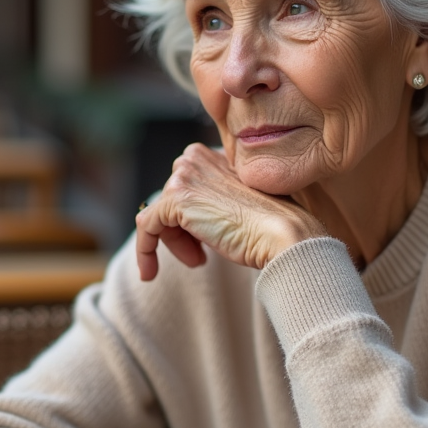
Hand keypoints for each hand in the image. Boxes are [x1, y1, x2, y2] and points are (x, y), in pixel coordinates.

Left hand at [135, 143, 326, 280]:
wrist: (283, 235)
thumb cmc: (271, 226)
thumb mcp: (239, 204)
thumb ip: (214, 200)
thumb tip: (190, 218)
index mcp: (213, 153)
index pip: (186, 188)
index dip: (191, 220)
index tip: (206, 244)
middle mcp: (196, 157)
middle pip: (170, 201)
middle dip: (181, 232)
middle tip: (202, 257)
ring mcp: (185, 175)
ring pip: (160, 215)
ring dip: (174, 244)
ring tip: (199, 261)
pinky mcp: (175, 199)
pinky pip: (146, 226)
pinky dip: (144, 251)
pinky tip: (149, 273)